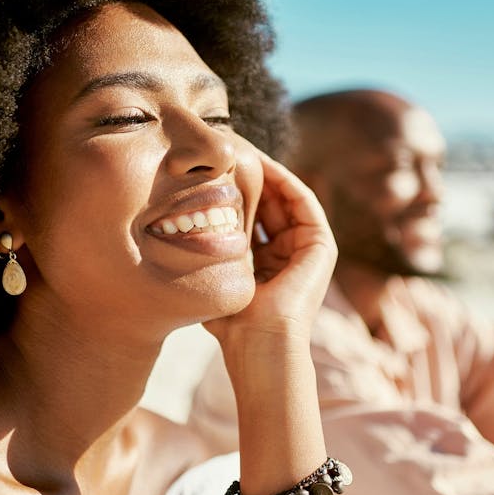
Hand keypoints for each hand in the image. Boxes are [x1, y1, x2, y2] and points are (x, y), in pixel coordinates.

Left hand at [204, 148, 336, 347]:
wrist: (261, 344)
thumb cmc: (231, 324)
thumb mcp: (214, 279)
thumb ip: (206, 258)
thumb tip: (171, 236)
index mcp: (267, 264)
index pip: (251, 218)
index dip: (232, 192)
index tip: (209, 171)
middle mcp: (290, 254)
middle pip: (269, 204)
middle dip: (248, 177)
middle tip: (226, 151)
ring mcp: (308, 249)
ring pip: (285, 198)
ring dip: (266, 173)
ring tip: (242, 150)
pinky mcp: (322, 244)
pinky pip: (302, 200)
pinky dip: (284, 180)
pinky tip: (261, 164)